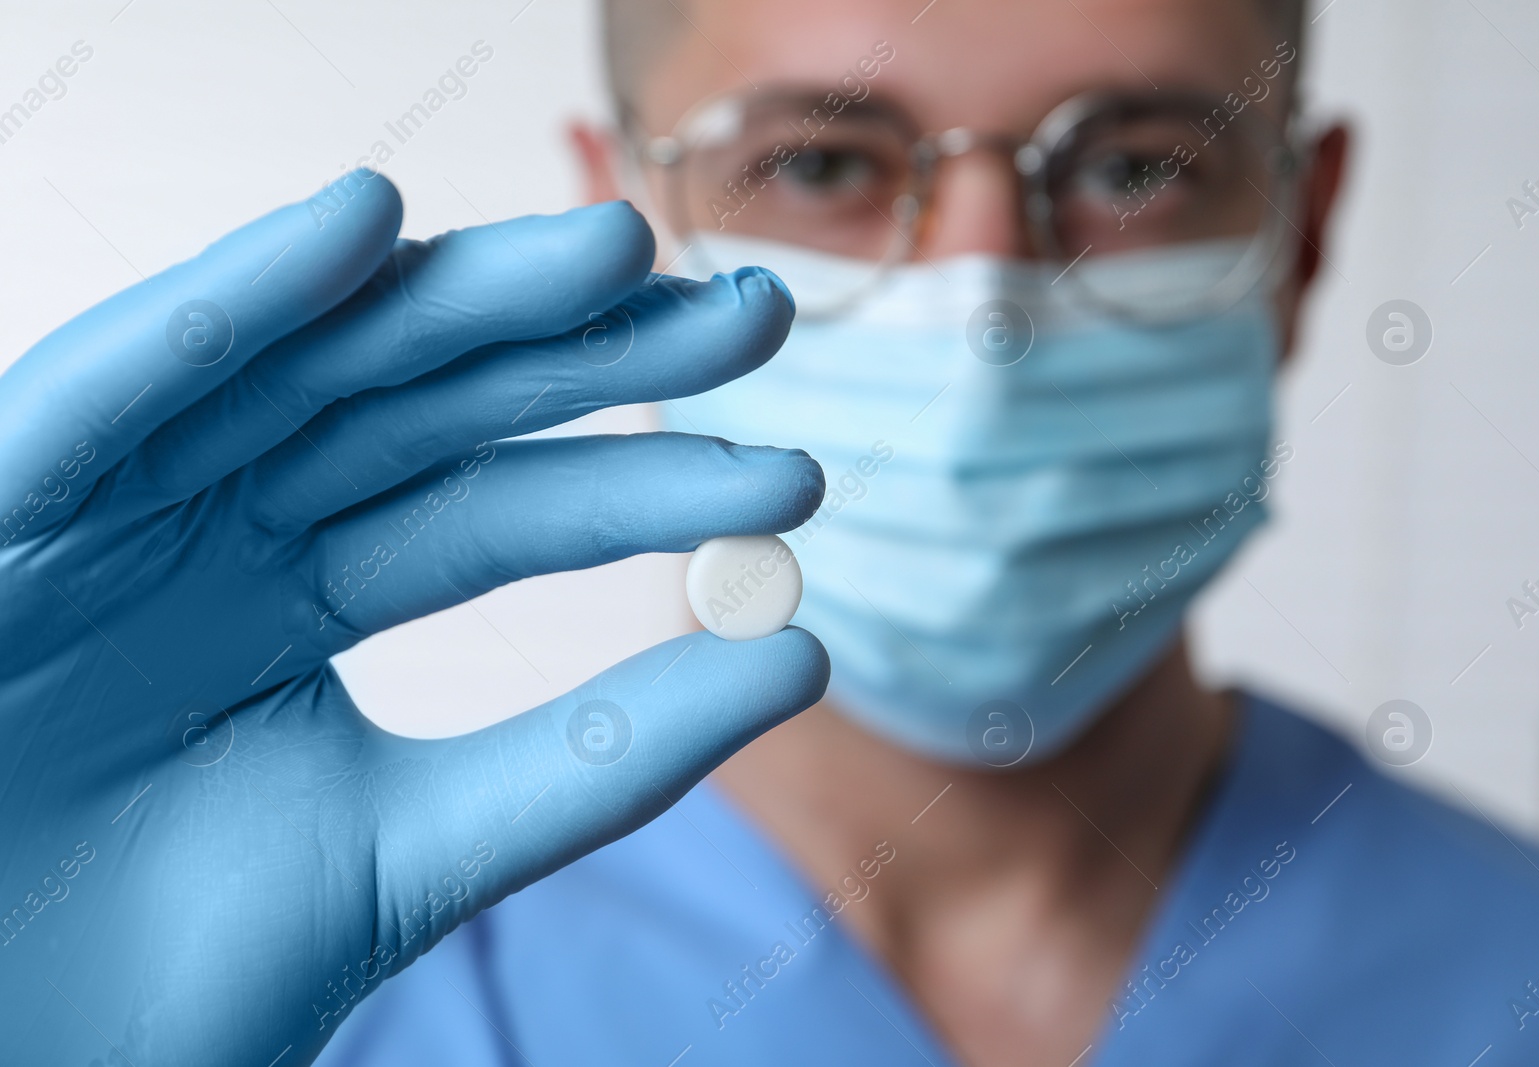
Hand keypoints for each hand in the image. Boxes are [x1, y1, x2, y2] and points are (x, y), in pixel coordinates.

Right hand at [0, 171, 826, 1064]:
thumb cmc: (147, 984)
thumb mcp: (407, 851)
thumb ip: (588, 761)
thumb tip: (797, 658)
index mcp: (296, 602)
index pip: (500, 512)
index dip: (644, 482)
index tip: (792, 477)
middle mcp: (212, 528)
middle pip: (425, 407)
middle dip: (586, 349)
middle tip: (753, 315)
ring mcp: (107, 510)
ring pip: (298, 367)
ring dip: (451, 295)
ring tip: (616, 253)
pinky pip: (108, 391)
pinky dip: (224, 306)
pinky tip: (361, 224)